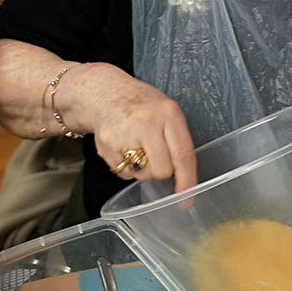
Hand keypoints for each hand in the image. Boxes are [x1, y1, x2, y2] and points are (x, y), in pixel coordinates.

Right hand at [64, 62, 197, 192]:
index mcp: (167, 113)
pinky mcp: (107, 146)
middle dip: (161, 169)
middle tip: (155, 153)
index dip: (187, 181)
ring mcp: (125, 134)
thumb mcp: (166, 110)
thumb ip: (177, 137)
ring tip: (137, 147)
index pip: (183, 154)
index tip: (187, 198)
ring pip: (143, 175)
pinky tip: (123, 147)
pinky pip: (123, 174)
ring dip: (143, 169)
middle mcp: (146, 123)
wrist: (104, 92)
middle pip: (163, 170)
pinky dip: (125, 167)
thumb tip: (186, 174)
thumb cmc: (139, 103)